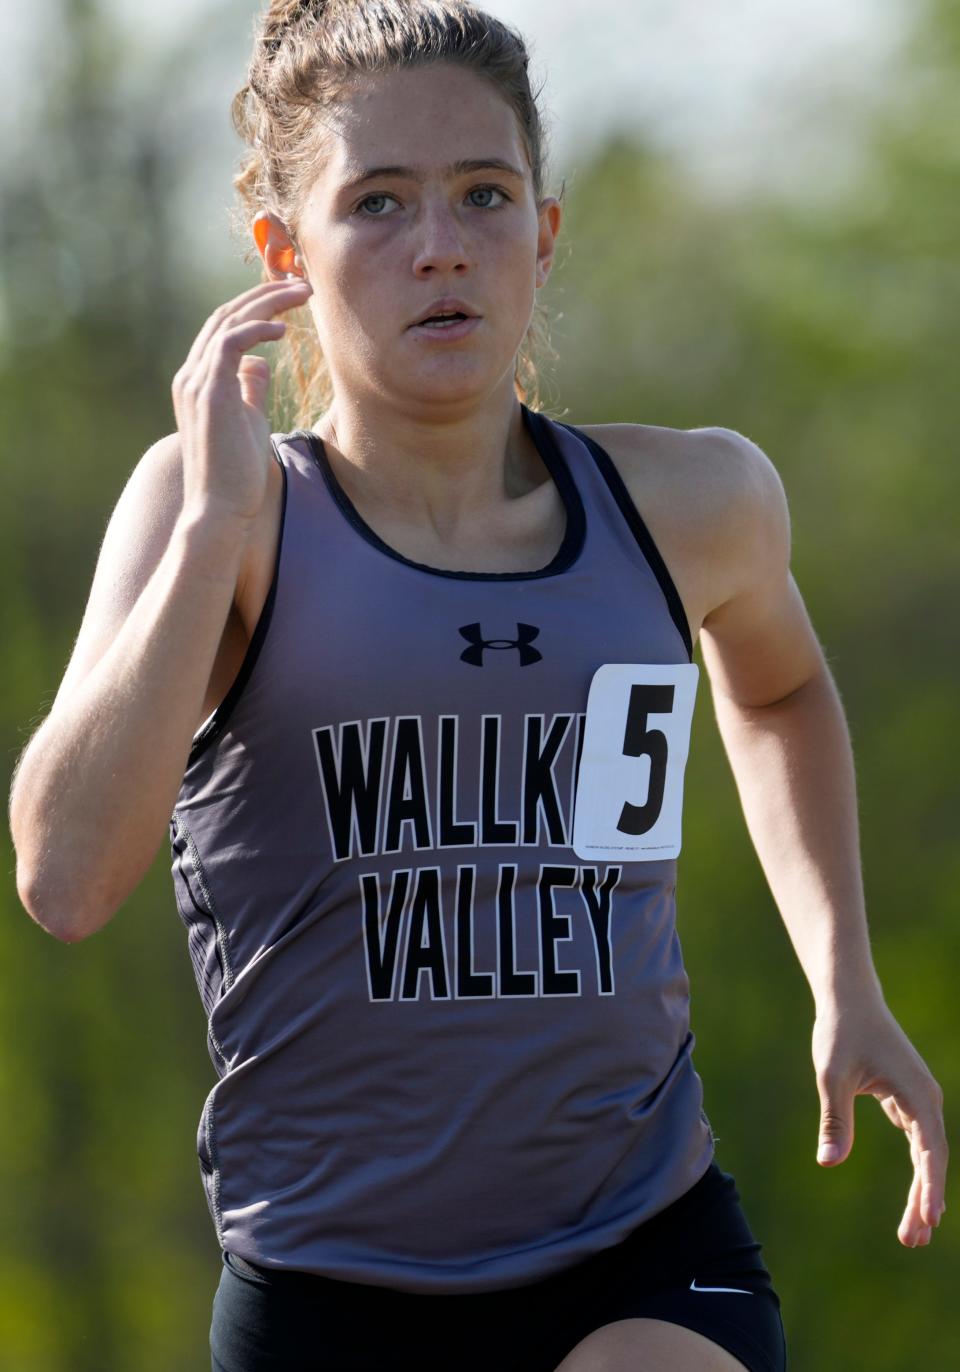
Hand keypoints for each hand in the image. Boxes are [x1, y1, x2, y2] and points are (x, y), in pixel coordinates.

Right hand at [172, 277, 312, 524]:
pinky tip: (283, 329)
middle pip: (225, 316)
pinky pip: (230, 343)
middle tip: (302, 284)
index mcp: (198, 380)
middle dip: (264, 295)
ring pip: (228, 322)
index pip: (224, 328)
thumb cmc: (238, 472)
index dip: (255, 307)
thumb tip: (260, 363)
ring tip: (303, 294)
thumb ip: (249, 388)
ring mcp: (196, 383)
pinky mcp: (209, 393)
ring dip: (267, 303)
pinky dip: (256, 329)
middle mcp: (191, 376)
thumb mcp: (248, 419)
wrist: (221, 508)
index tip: (290, 297)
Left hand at [812, 995, 947, 1245]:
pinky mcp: (906, 1099)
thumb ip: (835, 1120)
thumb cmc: (840, 1032)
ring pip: (927, 1155)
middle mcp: (926, 1098)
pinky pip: (918, 1144)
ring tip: (913, 1233)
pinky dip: (918, 1171)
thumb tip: (828, 1162)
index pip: (931, 1150)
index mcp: (917, 1092)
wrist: (849, 998)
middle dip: (926, 1201)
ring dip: (923, 1191)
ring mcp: (919, 1099)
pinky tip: (915, 1200)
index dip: (931, 1186)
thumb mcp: (832, 1076)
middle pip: (932, 1159)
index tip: (930, 1218)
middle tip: (912, 1241)